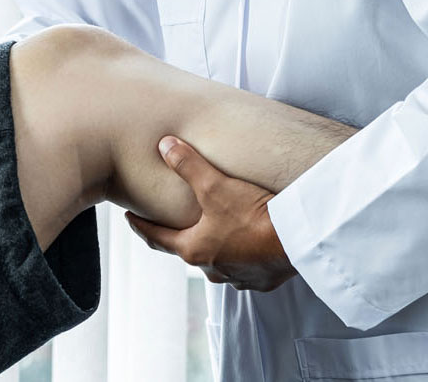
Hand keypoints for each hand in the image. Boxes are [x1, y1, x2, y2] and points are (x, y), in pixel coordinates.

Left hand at [126, 136, 296, 291]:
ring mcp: (238, 278)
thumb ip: (188, 165)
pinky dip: (246, 257)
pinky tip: (253, 245)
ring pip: (220, 262)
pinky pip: (247, 269)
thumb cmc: (253, 215)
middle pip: (190, 250)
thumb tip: (164, 145)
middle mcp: (212, 269)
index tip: (131, 218)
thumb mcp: (215, 185)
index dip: (141, 226)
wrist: (296, 240)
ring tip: (220, 232)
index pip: (157, 238)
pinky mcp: (262, 280)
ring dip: (218, 248)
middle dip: (184, 236)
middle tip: (179, 222)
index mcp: (194, 249)